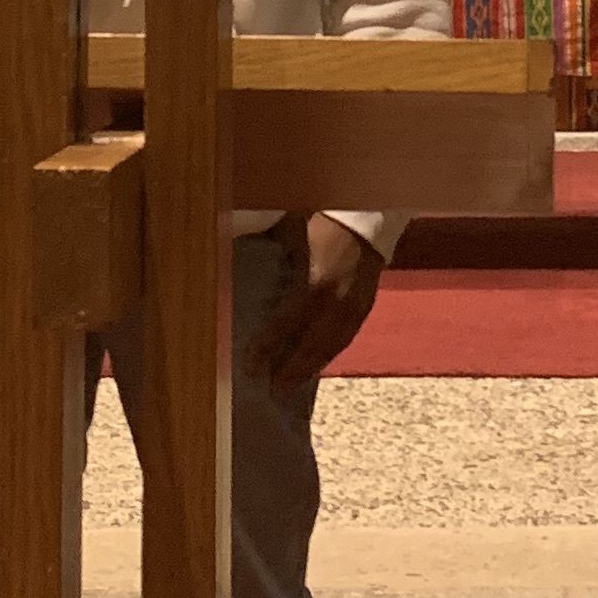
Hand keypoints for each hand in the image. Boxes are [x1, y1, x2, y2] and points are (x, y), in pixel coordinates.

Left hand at [246, 214, 382, 390]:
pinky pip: (347, 336)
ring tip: (292, 386)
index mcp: (315, 280)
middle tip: (272, 391)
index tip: (250, 367)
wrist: (368, 207)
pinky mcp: (367, 303)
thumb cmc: (320, 214)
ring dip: (312, 367)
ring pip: (333, 344)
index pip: (287, 322)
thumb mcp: (288, 229)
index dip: (268, 347)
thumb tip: (229, 262)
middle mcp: (337, 298)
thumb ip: (267, 251)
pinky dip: (330, 353)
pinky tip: (317, 363)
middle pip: (312, 343)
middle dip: (292, 369)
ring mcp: (356, 303)